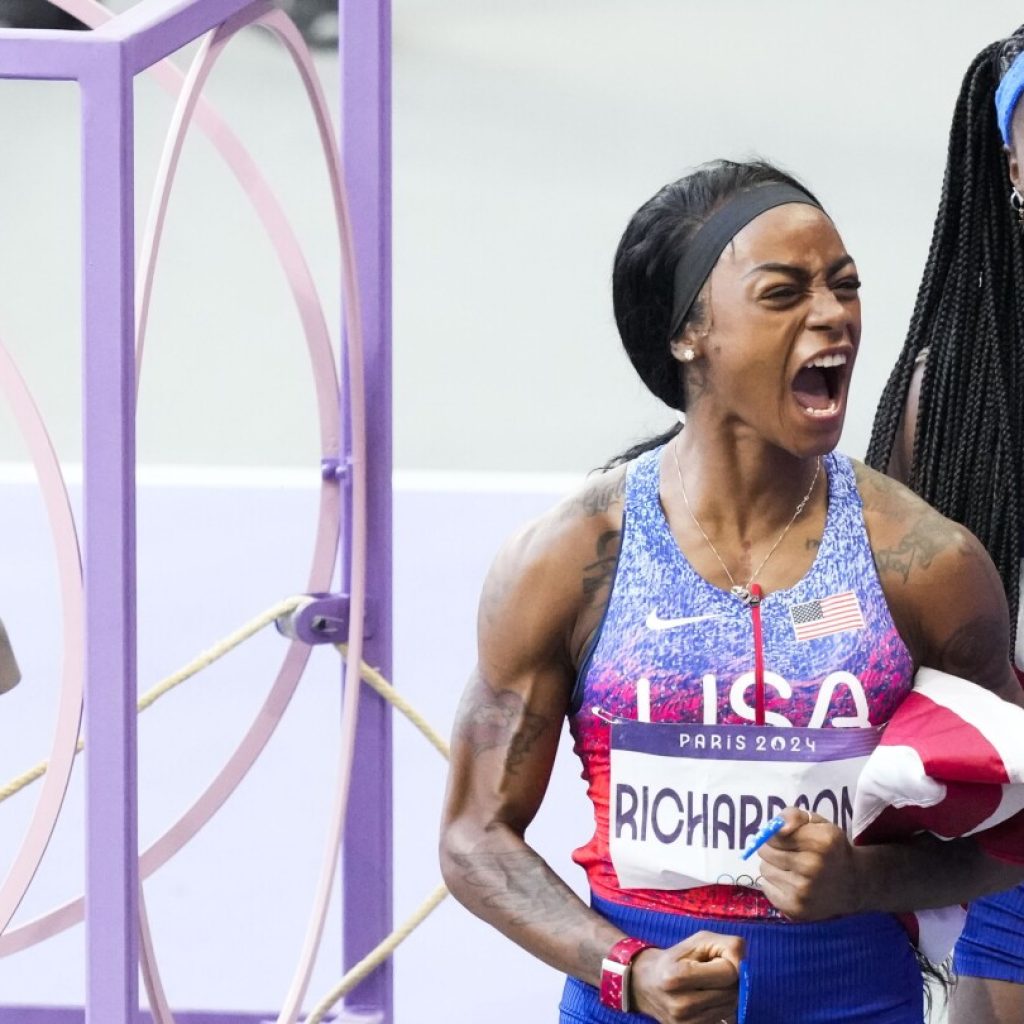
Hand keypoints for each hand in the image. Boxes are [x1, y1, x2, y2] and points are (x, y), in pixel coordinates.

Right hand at [629, 930, 744, 1023]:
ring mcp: (686, 1023)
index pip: (729, 973)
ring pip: (731, 1009)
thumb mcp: (698, 940)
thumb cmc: (676, 957)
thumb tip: (746, 966)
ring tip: (709, 985)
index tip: (718, 958)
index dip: (731, 962)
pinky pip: (723, 1020)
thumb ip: (727, 946)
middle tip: (713, 972)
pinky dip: (721, 1008)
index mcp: (676, 977)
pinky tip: (708, 998)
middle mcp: (681, 1005)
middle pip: (732, 993)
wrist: (646, 984)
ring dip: (727, 994)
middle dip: (730, 980)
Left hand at [757, 806, 863, 919]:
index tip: (786, 838)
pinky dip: (774, 884)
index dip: (776, 834)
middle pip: (765, 851)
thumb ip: (794, 815)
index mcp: (821, 841)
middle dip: (772, 849)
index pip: (773, 833)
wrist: (853, 885)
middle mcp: (812, 867)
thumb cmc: (830, 848)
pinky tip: (791, 883)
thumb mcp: (818, 823)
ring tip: (792, 868)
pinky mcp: (795, 909)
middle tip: (789, 853)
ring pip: (764, 869)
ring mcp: (804, 891)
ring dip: (773, 866)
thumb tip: (779, 826)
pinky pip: (766, 887)